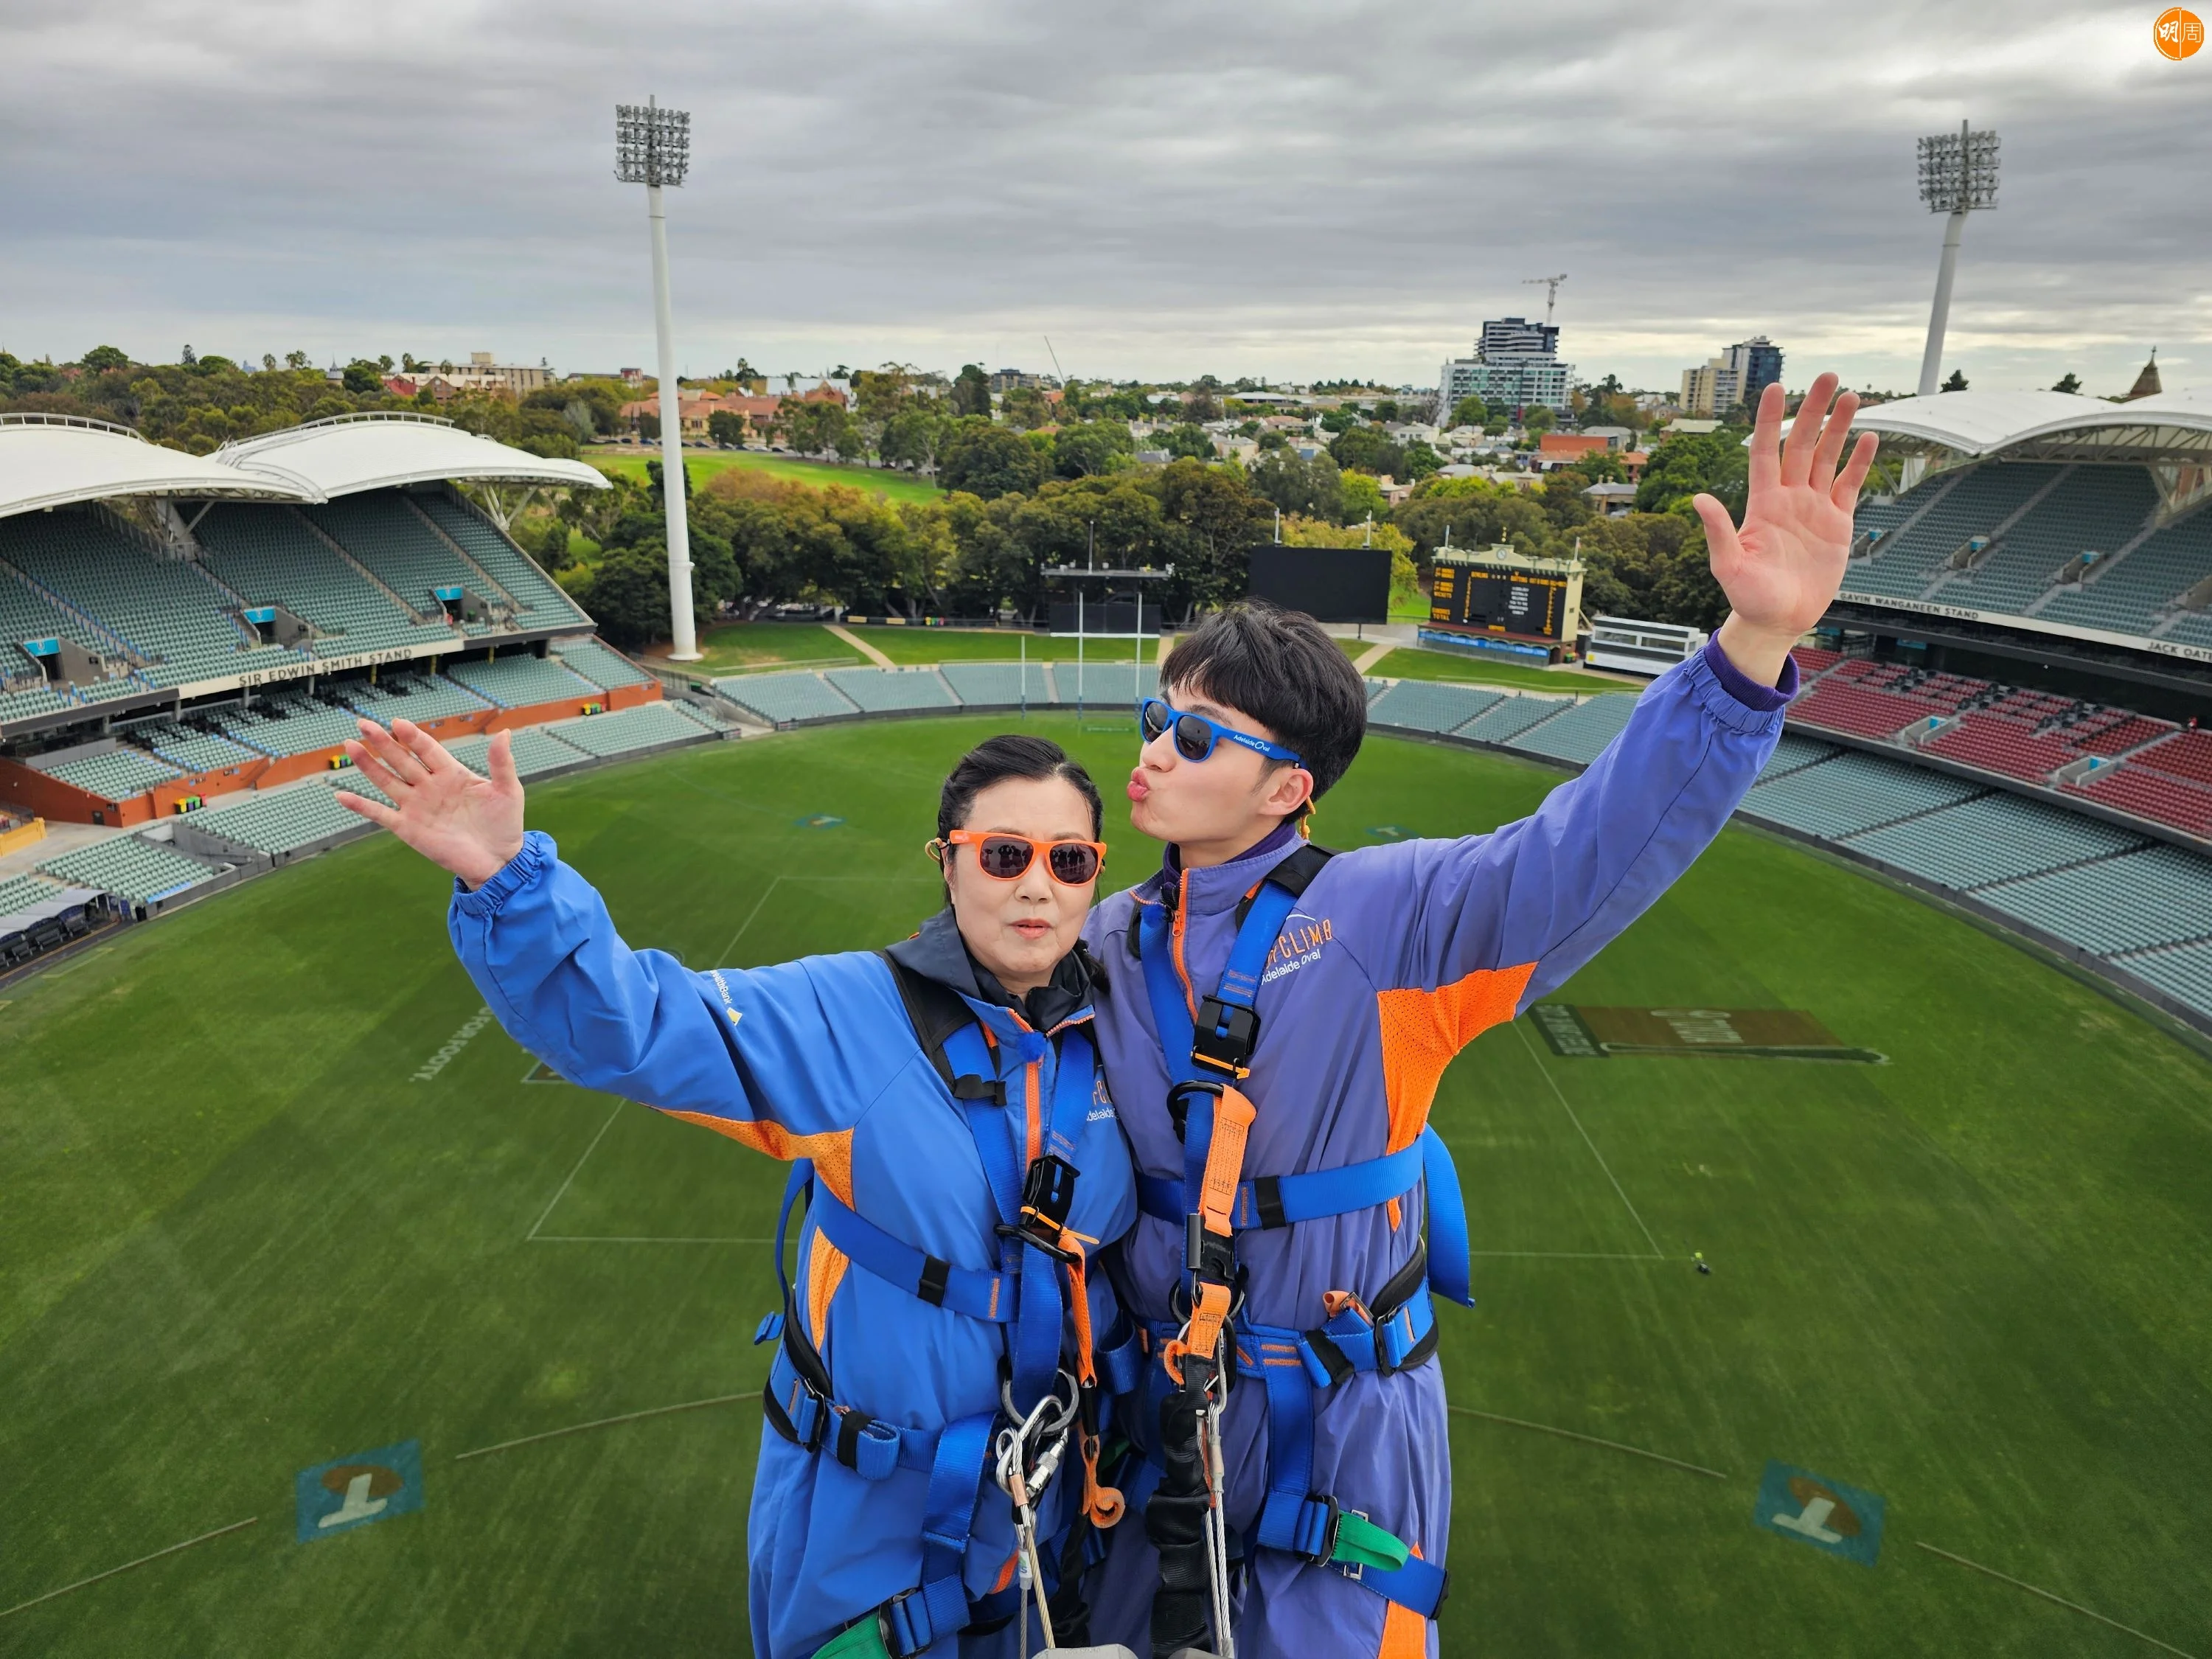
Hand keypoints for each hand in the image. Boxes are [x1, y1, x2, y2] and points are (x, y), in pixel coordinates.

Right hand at [335, 718, 524, 889]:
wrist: (499, 860)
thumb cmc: (505, 824)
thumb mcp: (508, 790)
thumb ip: (501, 763)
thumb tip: (505, 732)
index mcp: (452, 773)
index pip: (427, 749)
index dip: (412, 736)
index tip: (398, 723)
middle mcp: (430, 786)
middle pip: (401, 760)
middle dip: (383, 742)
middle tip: (363, 723)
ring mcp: (417, 807)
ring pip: (387, 781)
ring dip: (368, 765)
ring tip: (350, 745)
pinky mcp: (409, 829)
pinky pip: (380, 814)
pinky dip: (360, 806)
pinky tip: (340, 796)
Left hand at [1694, 374, 1877, 685]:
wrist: (1778, 621)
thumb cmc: (1748, 598)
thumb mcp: (1729, 566)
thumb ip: (1719, 532)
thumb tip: (1698, 498)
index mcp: (1762, 503)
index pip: (1766, 451)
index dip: (1770, 420)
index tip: (1777, 387)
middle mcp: (1789, 498)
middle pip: (1801, 443)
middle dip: (1813, 410)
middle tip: (1827, 375)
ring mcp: (1814, 508)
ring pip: (1827, 457)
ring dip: (1839, 428)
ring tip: (1851, 396)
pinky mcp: (1836, 523)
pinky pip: (1849, 485)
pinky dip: (1860, 462)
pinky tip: (1870, 437)